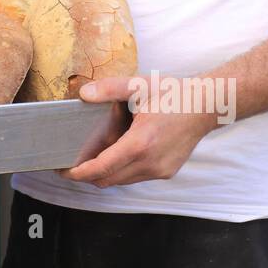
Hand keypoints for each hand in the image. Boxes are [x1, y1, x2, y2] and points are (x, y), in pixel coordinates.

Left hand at [58, 76, 217, 188]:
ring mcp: (159, 170)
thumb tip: (83, 94)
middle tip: (70, 164)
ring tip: (92, 156)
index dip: (78, 173)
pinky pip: (135, 177)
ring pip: (121, 181)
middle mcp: (150, 163)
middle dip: (86, 175)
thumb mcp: (138, 86)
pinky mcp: (166, 172)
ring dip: (105, 173)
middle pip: (107, 180)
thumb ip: (108, 89)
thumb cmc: (173, 95)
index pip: (101, 169)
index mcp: (140, 143)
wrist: (205, 106)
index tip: (63, 170)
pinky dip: (121, 170)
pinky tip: (118, 152)